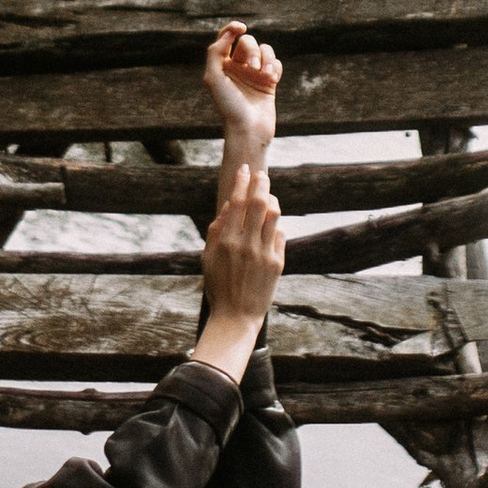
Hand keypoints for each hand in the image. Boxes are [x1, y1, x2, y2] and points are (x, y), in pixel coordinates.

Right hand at [194, 167, 285, 384]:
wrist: (236, 316)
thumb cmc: (218, 286)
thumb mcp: (207, 258)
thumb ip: (216, 230)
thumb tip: (229, 206)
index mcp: (226, 241)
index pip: (237, 202)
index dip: (242, 182)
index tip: (244, 170)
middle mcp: (246, 244)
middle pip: (259, 202)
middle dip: (261, 183)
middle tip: (261, 174)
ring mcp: (264, 253)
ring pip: (274, 215)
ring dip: (272, 201)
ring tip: (267, 197)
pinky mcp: (277, 263)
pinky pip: (280, 235)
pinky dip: (275, 226)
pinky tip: (270, 227)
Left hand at [204, 21, 280, 191]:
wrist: (248, 129)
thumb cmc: (228, 106)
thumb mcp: (214, 78)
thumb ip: (215, 52)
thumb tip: (227, 34)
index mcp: (221, 65)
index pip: (226, 37)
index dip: (232, 28)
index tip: (241, 28)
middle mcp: (237, 67)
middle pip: (248, 43)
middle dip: (252, 51)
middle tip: (252, 68)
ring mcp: (255, 74)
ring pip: (265, 50)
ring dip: (267, 59)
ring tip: (267, 75)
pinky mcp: (269, 82)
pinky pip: (276, 63)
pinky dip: (276, 67)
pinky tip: (272, 79)